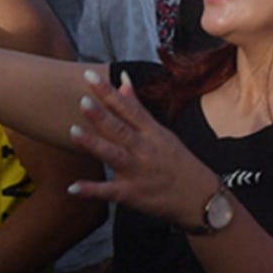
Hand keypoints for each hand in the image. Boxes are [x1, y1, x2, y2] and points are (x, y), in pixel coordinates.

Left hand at [64, 69, 220, 225]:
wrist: (199, 197)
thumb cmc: (178, 162)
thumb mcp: (162, 132)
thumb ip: (138, 107)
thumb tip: (123, 80)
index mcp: (151, 132)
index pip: (128, 107)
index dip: (108, 91)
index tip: (90, 75)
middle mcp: (143, 149)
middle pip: (120, 129)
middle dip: (101, 115)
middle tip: (83, 101)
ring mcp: (137, 171)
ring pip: (113, 155)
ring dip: (93, 144)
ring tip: (73, 131)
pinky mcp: (131, 194)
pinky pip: (108, 191)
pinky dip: (91, 190)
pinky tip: (73, 187)